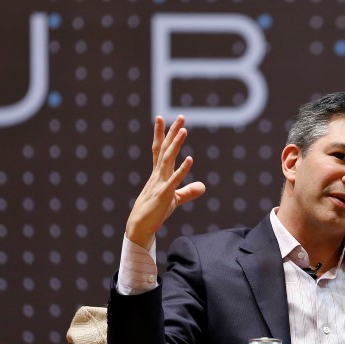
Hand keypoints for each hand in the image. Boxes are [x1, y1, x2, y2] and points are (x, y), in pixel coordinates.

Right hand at [125, 115, 205, 249]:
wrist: (140, 226)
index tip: (162, 118)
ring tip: (184, 130)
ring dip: (176, 145)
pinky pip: (174, 180)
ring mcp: (160, 183)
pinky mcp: (164, 195)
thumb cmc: (156, 211)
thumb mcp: (175, 199)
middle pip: (165, 149)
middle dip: (172, 133)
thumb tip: (203, 186)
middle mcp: (158, 175)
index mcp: (159, 173)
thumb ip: (188, 191)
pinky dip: (183, 170)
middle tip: (181, 117)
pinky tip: (190, 159)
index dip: (161, 134)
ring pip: (168, 160)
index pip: (160, 150)